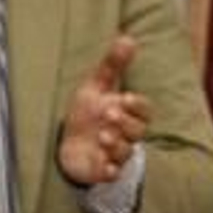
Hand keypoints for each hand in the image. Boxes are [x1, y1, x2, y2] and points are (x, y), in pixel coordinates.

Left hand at [57, 35, 150, 185]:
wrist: (68, 142)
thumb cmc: (87, 113)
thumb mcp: (96, 86)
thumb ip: (112, 65)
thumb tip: (127, 38)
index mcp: (128, 114)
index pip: (144, 110)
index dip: (138, 105)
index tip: (126, 97)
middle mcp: (126, 134)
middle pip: (137, 131)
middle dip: (125, 122)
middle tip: (108, 113)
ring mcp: (115, 154)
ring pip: (125, 152)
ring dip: (117, 144)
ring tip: (103, 136)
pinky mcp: (103, 171)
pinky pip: (112, 174)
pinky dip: (109, 170)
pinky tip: (103, 165)